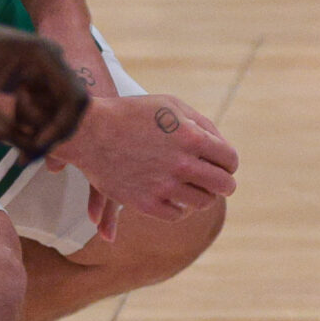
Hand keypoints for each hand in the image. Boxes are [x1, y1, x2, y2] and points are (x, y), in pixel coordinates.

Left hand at [0, 11, 89, 157]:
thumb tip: (26, 149)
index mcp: (42, 57)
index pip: (74, 99)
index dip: (60, 128)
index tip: (33, 147)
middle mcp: (50, 59)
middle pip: (70, 106)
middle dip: (50, 133)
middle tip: (22, 156)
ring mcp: (42, 67)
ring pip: (57, 109)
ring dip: (38, 127)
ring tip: (5, 131)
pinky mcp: (30, 75)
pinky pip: (43, 104)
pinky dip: (29, 120)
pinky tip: (7, 122)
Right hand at [51, 92, 238, 222]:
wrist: (89, 130)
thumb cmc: (133, 113)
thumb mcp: (172, 106)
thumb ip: (201, 124)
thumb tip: (221, 145)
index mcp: (192, 138)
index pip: (229, 159)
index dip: (230, 163)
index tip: (226, 165)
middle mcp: (182, 164)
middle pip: (222, 184)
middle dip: (226, 184)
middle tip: (223, 184)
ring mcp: (163, 186)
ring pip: (202, 202)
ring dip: (205, 197)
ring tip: (201, 191)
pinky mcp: (145, 203)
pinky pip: (177, 214)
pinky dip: (182, 209)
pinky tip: (179, 200)